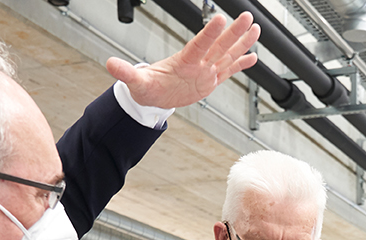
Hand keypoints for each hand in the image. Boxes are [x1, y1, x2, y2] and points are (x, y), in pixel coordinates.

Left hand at [106, 13, 259, 109]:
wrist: (153, 96)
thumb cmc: (145, 87)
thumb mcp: (135, 81)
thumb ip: (126, 72)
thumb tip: (110, 64)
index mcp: (183, 61)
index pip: (199, 44)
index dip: (210, 33)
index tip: (221, 19)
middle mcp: (197, 64)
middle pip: (219, 45)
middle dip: (233, 33)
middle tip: (246, 17)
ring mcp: (205, 71)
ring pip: (227, 55)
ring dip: (241, 44)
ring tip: (255, 30)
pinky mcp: (210, 81)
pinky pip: (229, 71)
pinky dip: (241, 65)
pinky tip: (253, 58)